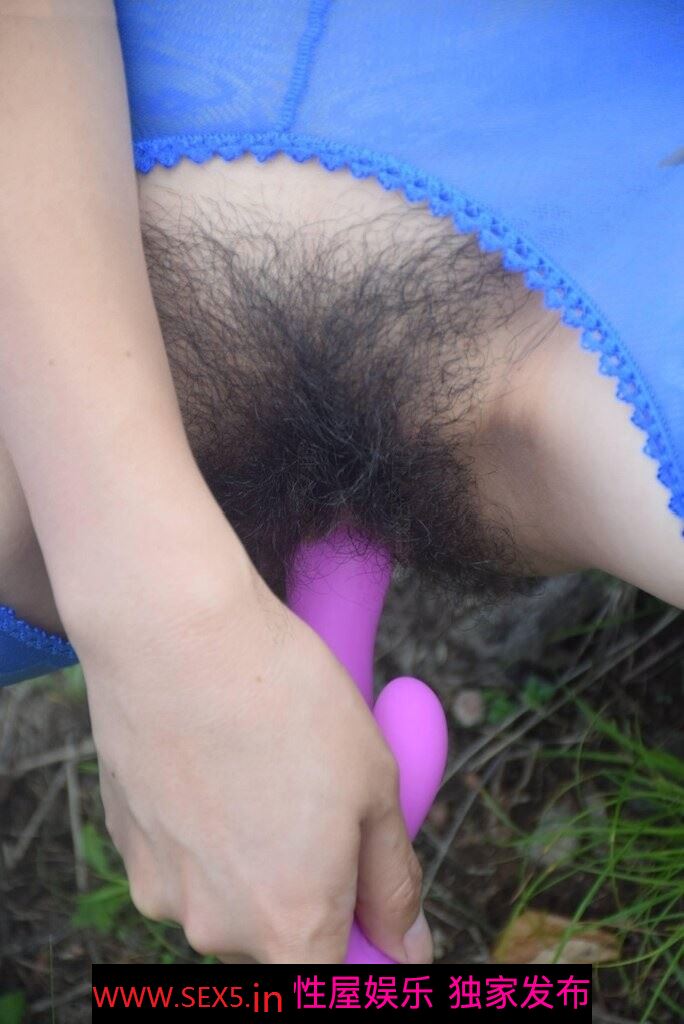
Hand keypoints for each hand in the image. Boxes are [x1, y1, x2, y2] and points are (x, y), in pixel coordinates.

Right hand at [66, 525, 432, 963]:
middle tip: (317, 797)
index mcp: (292, 922)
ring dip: (251, 850)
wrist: (176, 635)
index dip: (362, 944)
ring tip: (261, 763)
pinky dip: (204, 825)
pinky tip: (215, 758)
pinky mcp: (125, 844)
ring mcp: (162, 888)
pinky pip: (181, 857)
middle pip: (279, 934)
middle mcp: (218, 927)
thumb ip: (393, 879)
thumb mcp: (374, 783)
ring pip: (226, 893)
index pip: (335, 983)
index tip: (368, 898)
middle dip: (307, 883)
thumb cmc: (287, 700)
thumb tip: (408, 945)